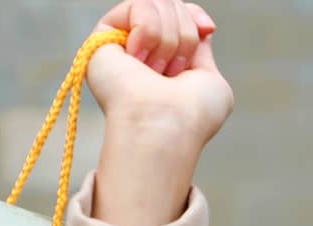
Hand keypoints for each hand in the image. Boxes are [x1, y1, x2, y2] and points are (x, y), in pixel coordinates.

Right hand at [88, 2, 231, 140]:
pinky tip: (139, 60)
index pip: (180, 13)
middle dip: (185, 34)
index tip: (206, 30)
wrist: (166, 126)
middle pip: (171, 5)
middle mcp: (143, 49)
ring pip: (156, 3)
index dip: (193, 16)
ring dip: (169, 39)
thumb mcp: (210, 78)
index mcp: (166, 58)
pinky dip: (148, 32)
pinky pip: (138, 5)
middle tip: (174, 72)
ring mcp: (122, 43)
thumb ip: (202, 50)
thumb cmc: (192, 115)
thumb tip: (201, 25)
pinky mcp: (102, 37)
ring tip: (157, 71)